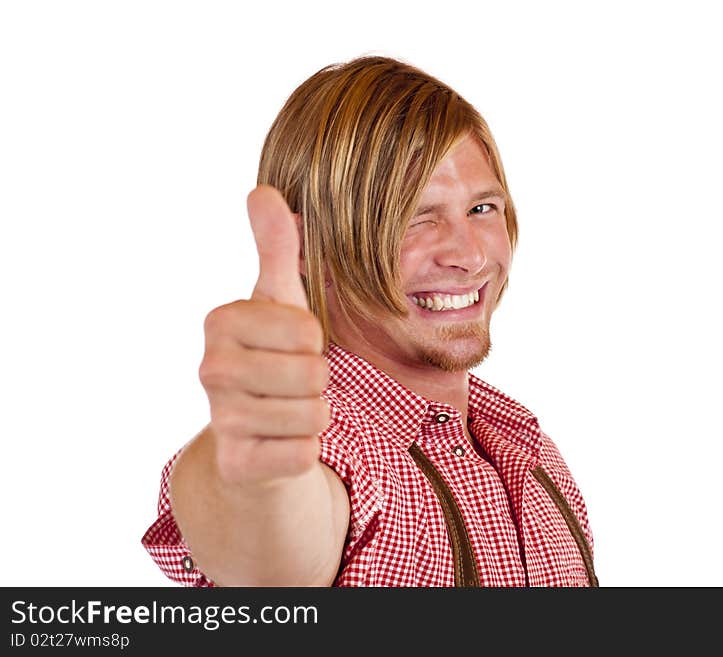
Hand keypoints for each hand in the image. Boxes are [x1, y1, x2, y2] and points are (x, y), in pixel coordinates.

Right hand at [199, 185, 329, 484]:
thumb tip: (263, 190)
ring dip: (313, 415)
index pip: (306, 329)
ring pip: (313, 414)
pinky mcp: (237, 464)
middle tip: (291, 383)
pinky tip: (279, 443)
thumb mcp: (277, 301)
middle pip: (312, 372)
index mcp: (221, 322)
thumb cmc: (271, 358)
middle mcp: (211, 369)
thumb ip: (276, 249)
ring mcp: (220, 419)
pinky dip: (304, 450)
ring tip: (287, 410)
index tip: (289, 347)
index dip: (312, 341)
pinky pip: (304, 454)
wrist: (254, 436)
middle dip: (316, 381)